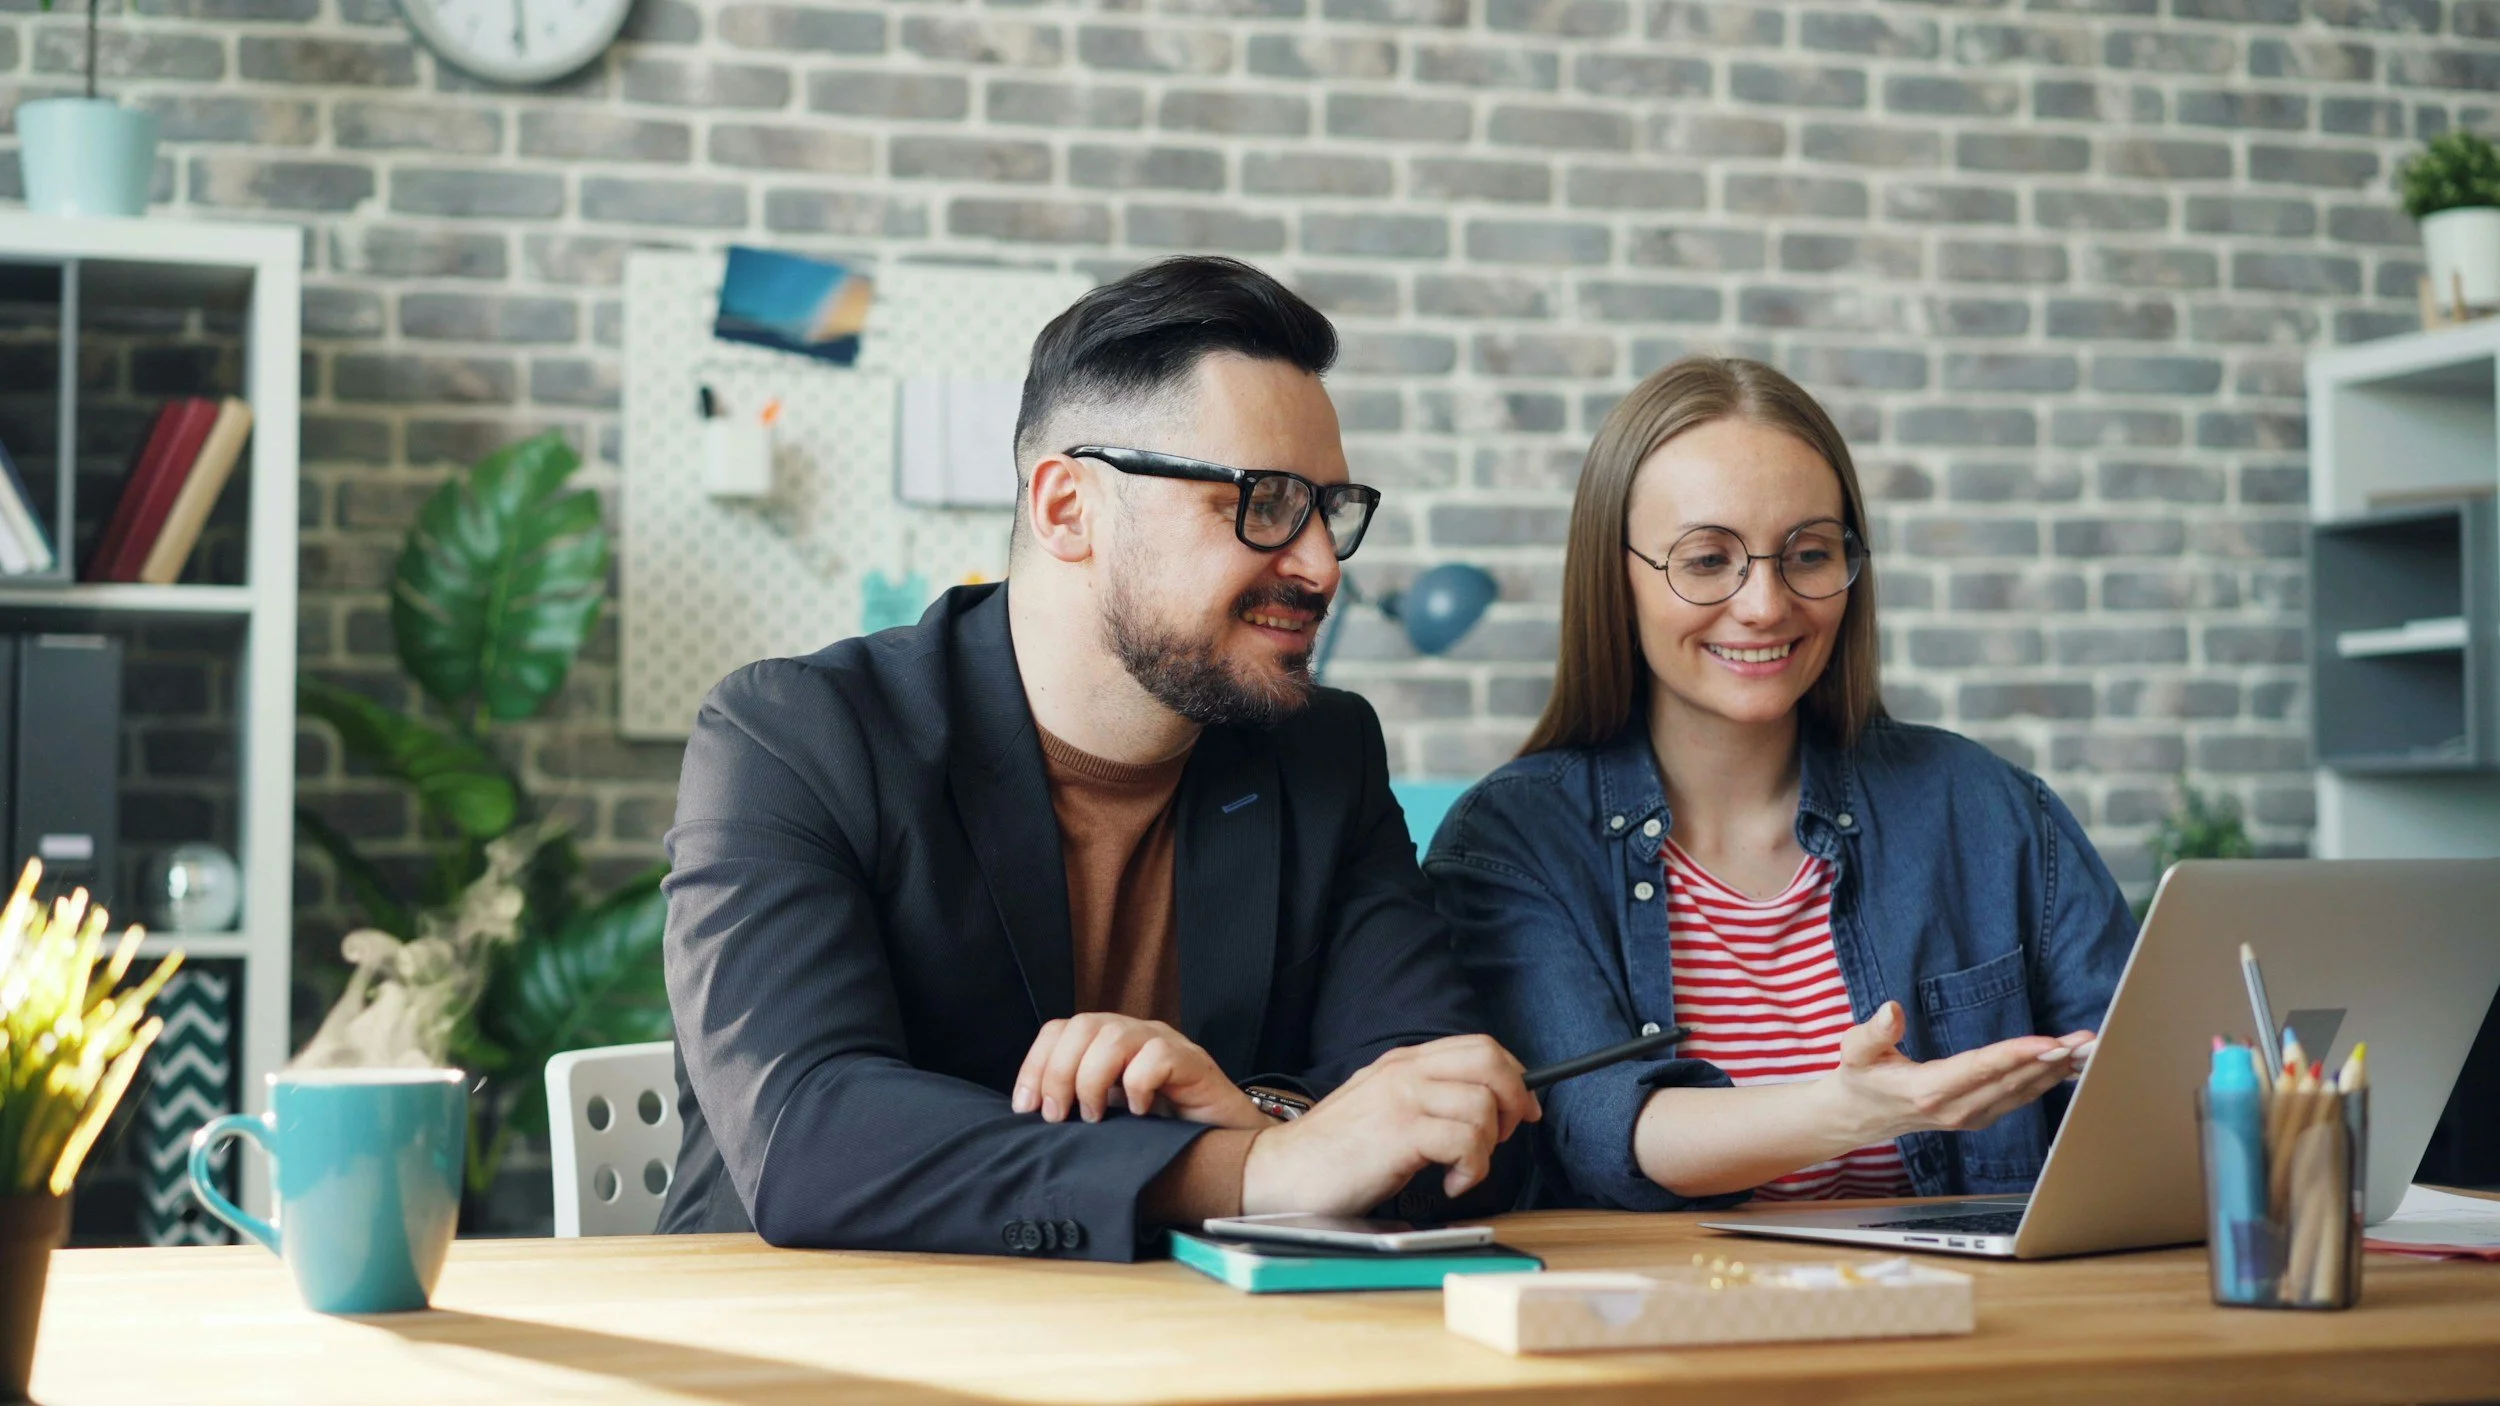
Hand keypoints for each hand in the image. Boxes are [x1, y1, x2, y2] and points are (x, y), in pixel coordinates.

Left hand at [1011, 1013, 1265, 1129]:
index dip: (1035, 1063)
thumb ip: (1075, 1107)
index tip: (1025, 1108)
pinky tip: (1140, 1113)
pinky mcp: (1193, 1062)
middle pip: (1082, 1025)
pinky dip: (1138, 1086)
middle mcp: (1134, 1034)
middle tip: (1058, 1117)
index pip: (1060, 1029)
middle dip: (1059, 1073)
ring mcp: (1165, 1044)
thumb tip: (1029, 1116)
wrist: (1227, 1145)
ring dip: (1093, 1079)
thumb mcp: (1109, 1117)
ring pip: (1115, 1036)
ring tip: (1096, 1118)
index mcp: (1107, 1043)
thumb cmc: (1163, 1133)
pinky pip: (1156, 1057)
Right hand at [1239, 1035, 1539, 1214]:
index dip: (1514, 1077)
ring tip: (1462, 1169)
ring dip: (1487, 1147)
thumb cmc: (1330, 1152)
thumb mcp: (1379, 1106)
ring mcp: (1401, 1098)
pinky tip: (1450, 1184)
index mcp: (1402, 1063)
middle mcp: (1404, 1071)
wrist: (1278, 1173)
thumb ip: (1422, 1097)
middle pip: (1490, 1061)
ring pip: (1483, 1104)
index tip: (1522, 1111)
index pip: (1480, 1047)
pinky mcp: (1399, 1132)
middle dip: (1514, 1101)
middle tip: (1502, 1138)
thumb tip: (1481, 1106)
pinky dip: (1472, 1170)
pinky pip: (1466, 1141)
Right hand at [1822, 1002, 2094, 1142]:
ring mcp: (1971, 1117)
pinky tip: (2070, 1068)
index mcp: (1928, 1090)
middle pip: (2012, 1082)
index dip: (2016, 1055)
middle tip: (2088, 1041)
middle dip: (2053, 1060)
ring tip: (2090, 1051)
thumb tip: (1891, 1008)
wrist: (1858, 1117)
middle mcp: (1956, 1109)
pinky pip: (2020, 1099)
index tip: (2049, 1042)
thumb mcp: (1854, 1050)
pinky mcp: (1980, 1117)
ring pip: (2023, 1092)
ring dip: (2058, 1071)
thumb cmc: (1859, 1077)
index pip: (1980, 1069)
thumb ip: (1873, 1031)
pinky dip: (2047, 1083)